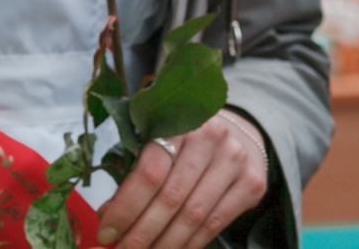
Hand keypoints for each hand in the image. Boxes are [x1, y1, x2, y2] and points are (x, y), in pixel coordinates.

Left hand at [97, 112, 269, 248]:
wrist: (236, 131)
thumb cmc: (183, 137)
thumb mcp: (155, 140)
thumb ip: (134, 172)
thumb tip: (108, 215)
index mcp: (176, 122)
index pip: (149, 174)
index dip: (126, 207)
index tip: (106, 232)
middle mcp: (210, 139)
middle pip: (171, 199)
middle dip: (142, 232)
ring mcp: (235, 162)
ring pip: (194, 216)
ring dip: (165, 243)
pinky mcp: (252, 184)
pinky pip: (216, 223)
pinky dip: (190, 243)